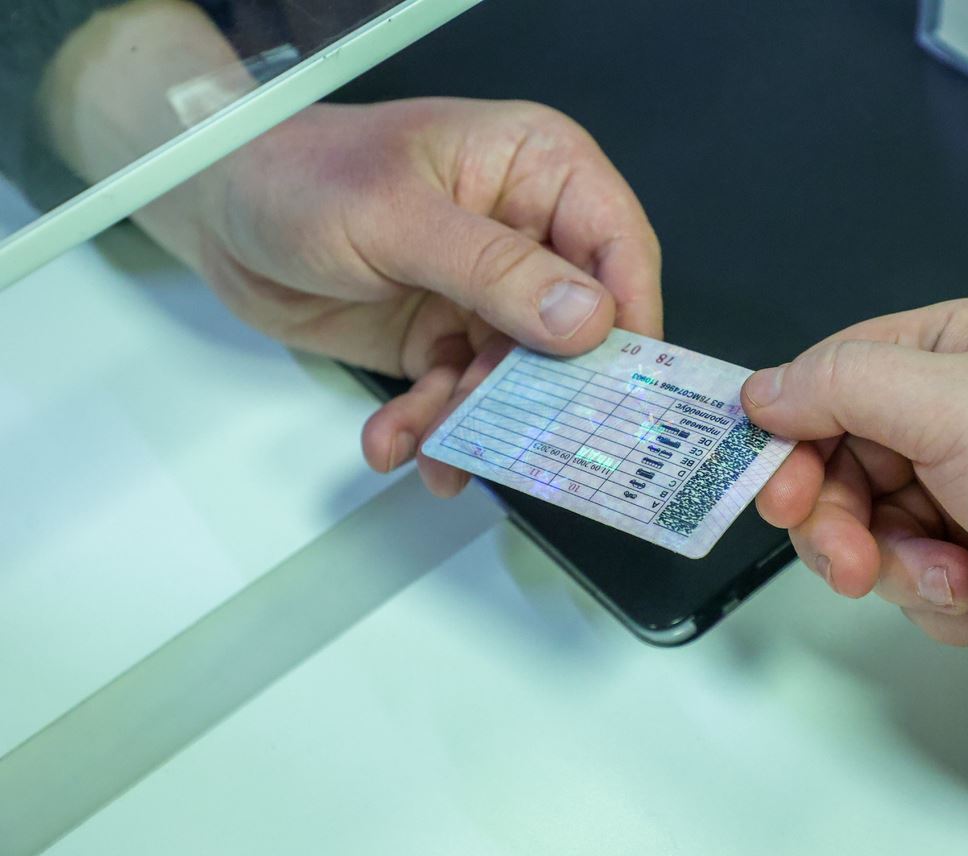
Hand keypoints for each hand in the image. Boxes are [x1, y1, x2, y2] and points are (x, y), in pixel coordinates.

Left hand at [138, 98, 661, 494]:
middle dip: (546, 390)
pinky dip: (433, 427)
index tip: (623, 388)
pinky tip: (397, 441)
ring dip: (479, 422)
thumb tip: (589, 319)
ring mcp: (486, 291)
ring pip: (517, 375)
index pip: (617, 245)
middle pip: (576, 327)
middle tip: (533, 447)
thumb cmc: (299, 174)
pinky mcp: (445, 337)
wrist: (215, 213)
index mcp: (536, 169)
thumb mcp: (397, 219)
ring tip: (438, 450)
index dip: (628, 318)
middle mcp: (525, 232)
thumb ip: (494, 270)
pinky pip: (462, 395)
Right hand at [740, 299, 967, 644]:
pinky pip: (923, 586)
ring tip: (967, 585)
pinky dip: (952, 603)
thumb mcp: (946, 399)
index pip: (824, 394)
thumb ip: (839, 385)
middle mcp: (939, 418)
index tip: (783, 502)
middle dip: (850, 534)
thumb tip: (754, 396)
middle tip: (860, 571)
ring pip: (876, 544)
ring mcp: (957, 493)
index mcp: (933, 354)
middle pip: (841, 481)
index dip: (791, 452)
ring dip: (911, 576)